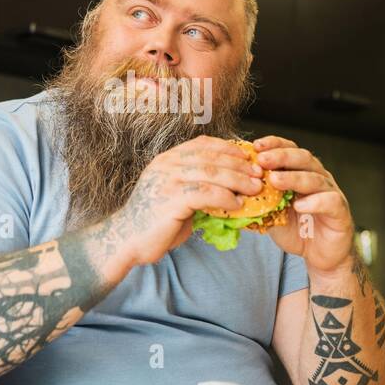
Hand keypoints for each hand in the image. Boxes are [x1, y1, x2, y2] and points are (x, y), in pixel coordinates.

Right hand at [106, 135, 263, 268]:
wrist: (125, 239)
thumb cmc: (153, 221)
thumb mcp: (175, 195)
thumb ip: (196, 186)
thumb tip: (230, 187)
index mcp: (167, 159)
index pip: (202, 144)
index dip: (228, 148)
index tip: (248, 157)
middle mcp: (166, 164)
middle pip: (211, 157)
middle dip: (239, 165)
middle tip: (259, 174)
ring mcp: (167, 180)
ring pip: (212, 173)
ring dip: (237, 180)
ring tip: (255, 189)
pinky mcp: (171, 199)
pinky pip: (206, 193)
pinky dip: (225, 198)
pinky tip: (237, 204)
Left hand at [252, 135, 354, 274]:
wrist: (319, 256)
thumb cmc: (297, 230)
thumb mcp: (271, 215)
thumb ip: (256, 203)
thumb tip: (228, 197)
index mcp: (301, 172)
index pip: (290, 150)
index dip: (274, 145)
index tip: (256, 146)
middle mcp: (318, 178)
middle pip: (303, 158)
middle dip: (281, 157)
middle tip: (262, 160)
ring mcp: (331, 193)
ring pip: (315, 178)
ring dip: (294, 177)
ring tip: (275, 181)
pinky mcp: (340, 212)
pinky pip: (330, 201)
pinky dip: (315, 201)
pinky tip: (299, 205)